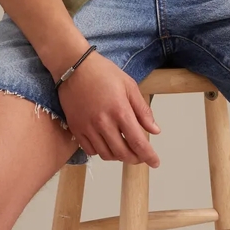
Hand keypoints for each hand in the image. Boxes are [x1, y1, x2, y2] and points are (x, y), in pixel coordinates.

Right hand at [57, 51, 160, 166]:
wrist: (73, 67)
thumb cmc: (103, 72)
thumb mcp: (130, 86)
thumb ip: (143, 111)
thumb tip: (155, 130)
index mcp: (120, 111)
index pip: (138, 142)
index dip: (148, 156)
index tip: (155, 162)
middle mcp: (103, 123)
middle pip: (123, 153)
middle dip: (135, 158)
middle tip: (141, 156)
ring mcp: (88, 127)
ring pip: (107, 154)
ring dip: (119, 156)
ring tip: (125, 149)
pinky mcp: (76, 128)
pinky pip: (90, 150)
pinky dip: (102, 152)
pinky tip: (107, 143)